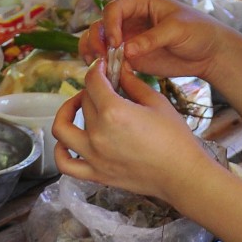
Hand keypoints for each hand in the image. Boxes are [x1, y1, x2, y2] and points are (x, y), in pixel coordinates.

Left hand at [54, 56, 212, 205]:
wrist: (182, 174)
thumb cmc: (175, 138)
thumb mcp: (157, 102)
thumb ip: (133, 83)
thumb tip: (119, 69)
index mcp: (114, 112)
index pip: (93, 81)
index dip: (97, 69)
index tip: (103, 66)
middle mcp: (98, 133)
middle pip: (83, 101)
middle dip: (93, 89)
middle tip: (105, 88)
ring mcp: (93, 156)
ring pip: (63, 128)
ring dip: (66, 113)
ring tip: (77, 107)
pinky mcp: (95, 174)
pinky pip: (65, 163)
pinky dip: (59, 150)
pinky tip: (67, 141)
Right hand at [77, 0, 227, 85]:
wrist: (209, 53)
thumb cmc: (197, 31)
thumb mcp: (177, 30)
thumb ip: (151, 39)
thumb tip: (127, 50)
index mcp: (141, 3)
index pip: (114, 9)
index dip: (110, 25)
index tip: (115, 43)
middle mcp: (130, 18)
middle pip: (101, 24)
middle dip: (97, 39)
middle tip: (102, 56)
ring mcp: (128, 37)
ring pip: (100, 41)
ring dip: (93, 50)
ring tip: (96, 64)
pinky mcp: (131, 56)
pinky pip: (110, 58)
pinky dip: (102, 64)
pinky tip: (104, 72)